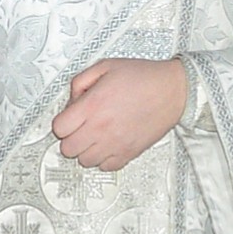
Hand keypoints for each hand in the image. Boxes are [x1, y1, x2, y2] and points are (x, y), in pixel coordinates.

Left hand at [53, 57, 189, 172]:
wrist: (173, 89)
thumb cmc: (143, 78)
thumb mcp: (106, 66)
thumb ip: (81, 81)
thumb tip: (72, 100)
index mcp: (92, 106)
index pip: (59, 128)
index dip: (62, 122)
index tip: (70, 118)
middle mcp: (101, 128)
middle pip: (68, 149)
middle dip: (71, 138)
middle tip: (81, 128)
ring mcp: (115, 143)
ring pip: (85, 161)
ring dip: (86, 150)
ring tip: (95, 137)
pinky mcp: (129, 153)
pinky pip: (106, 167)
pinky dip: (104, 159)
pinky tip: (108, 145)